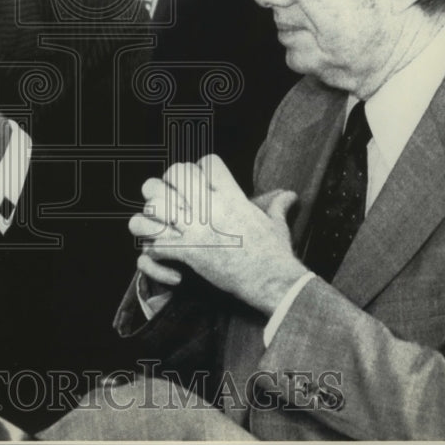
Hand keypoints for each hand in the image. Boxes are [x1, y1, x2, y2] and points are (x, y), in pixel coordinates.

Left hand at [128, 154, 307, 314]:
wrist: (274, 283)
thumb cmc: (277, 253)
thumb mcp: (277, 224)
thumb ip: (278, 205)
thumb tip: (291, 195)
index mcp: (231, 195)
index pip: (205, 162)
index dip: (198, 170)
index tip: (198, 185)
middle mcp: (211, 206)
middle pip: (175, 173)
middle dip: (167, 184)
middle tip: (170, 202)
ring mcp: (198, 228)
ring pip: (155, 205)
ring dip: (153, 216)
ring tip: (159, 226)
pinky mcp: (189, 252)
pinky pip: (155, 243)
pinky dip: (155, 250)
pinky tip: (164, 254)